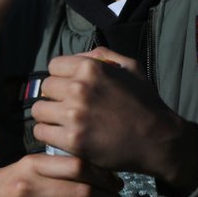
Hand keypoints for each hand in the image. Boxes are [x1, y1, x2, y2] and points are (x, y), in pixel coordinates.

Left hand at [33, 48, 197, 194]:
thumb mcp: (130, 67)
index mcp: (91, 68)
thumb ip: (101, 55)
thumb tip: (76, 56)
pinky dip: (48, 134)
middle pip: (45, 87)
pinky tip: (60, 135)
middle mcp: (79, 89)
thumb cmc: (145, 103)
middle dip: (55, 96)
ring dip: (48, 116)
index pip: (53, 67)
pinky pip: (41, 132)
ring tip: (62, 121)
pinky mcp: (72, 140)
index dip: (61, 77)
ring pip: (38, 110)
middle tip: (67, 106)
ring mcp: (74, 115)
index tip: (69, 88)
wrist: (159, 140)